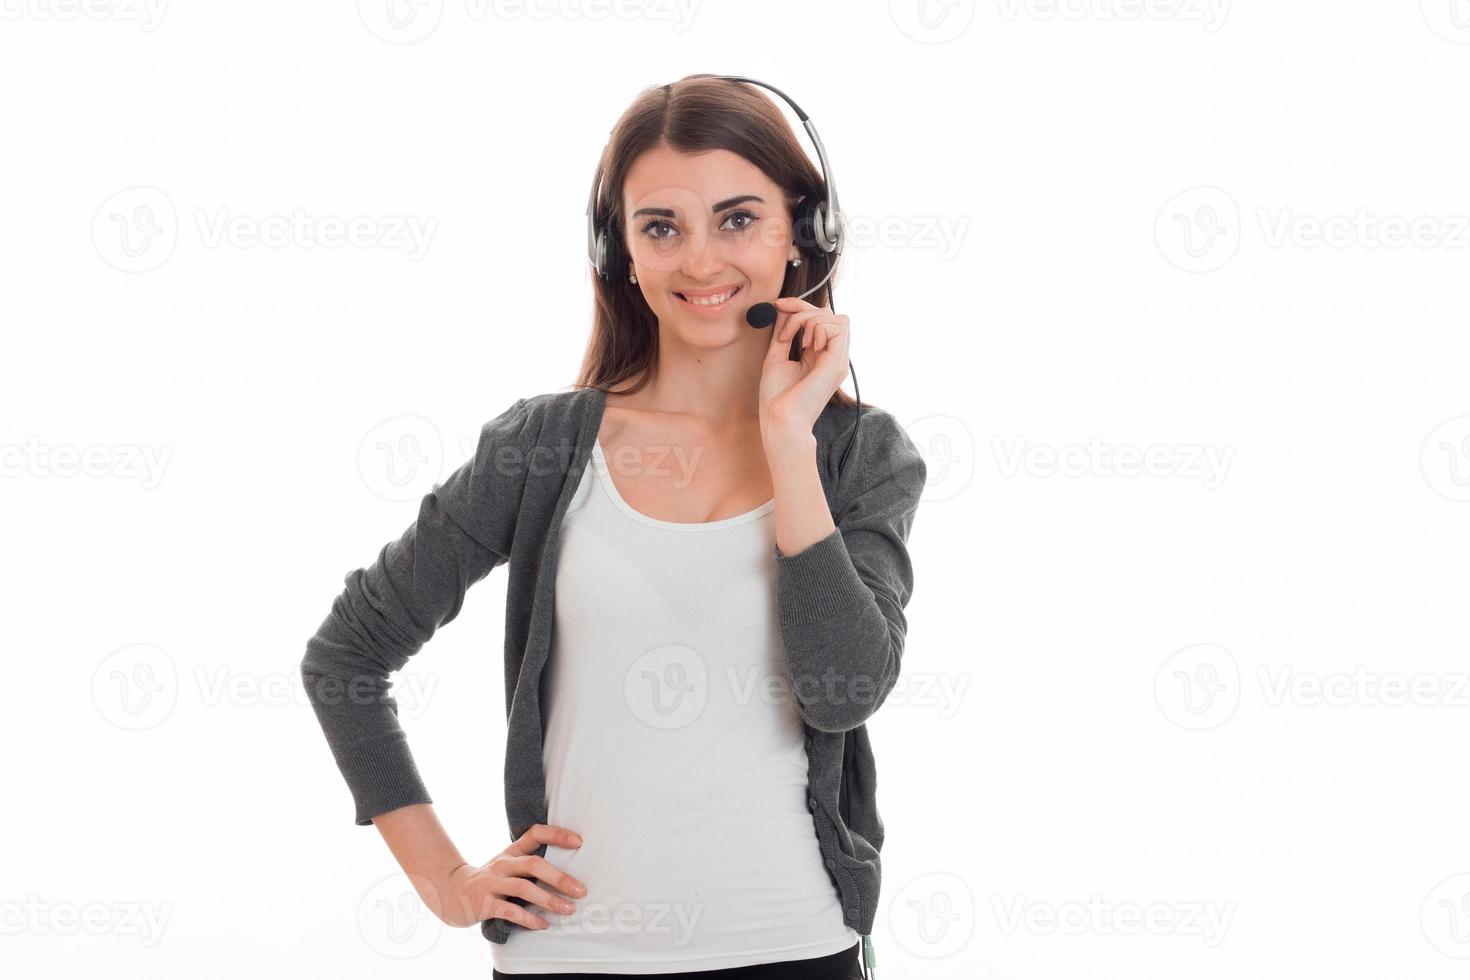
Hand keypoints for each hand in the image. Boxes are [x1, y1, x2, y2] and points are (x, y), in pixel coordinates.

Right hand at [434, 824, 586, 928]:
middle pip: (533, 864)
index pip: (534, 833)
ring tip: (568, 909)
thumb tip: (569, 873)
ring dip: (549, 900)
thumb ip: (530, 864)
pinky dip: (528, 918)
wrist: (451, 894)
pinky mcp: (484, 904)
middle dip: (559, 878)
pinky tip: (543, 924)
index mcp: (511, 852)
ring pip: (524, 888)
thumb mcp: (507, 865)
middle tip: (581, 891)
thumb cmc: (490, 881)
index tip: (579, 842)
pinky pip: (509, 910)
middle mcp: (502, 864)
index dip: (557, 835)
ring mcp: (492, 883)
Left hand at [758, 296, 850, 446]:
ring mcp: (837, 361)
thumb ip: (782, 333)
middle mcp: (833, 358)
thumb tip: (782, 308)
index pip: (821, 318)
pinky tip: (805, 347)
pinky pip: (838, 328)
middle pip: (830, 314)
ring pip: (838, 318)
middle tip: (785, 333)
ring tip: (796, 343)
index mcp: (821, 357)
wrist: (780, 422)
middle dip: (803, 311)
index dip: (800, 305)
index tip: (778, 305)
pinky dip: (818, 329)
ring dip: (810, 321)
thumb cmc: (777, 399)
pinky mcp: (836, 364)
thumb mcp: (776, 356)